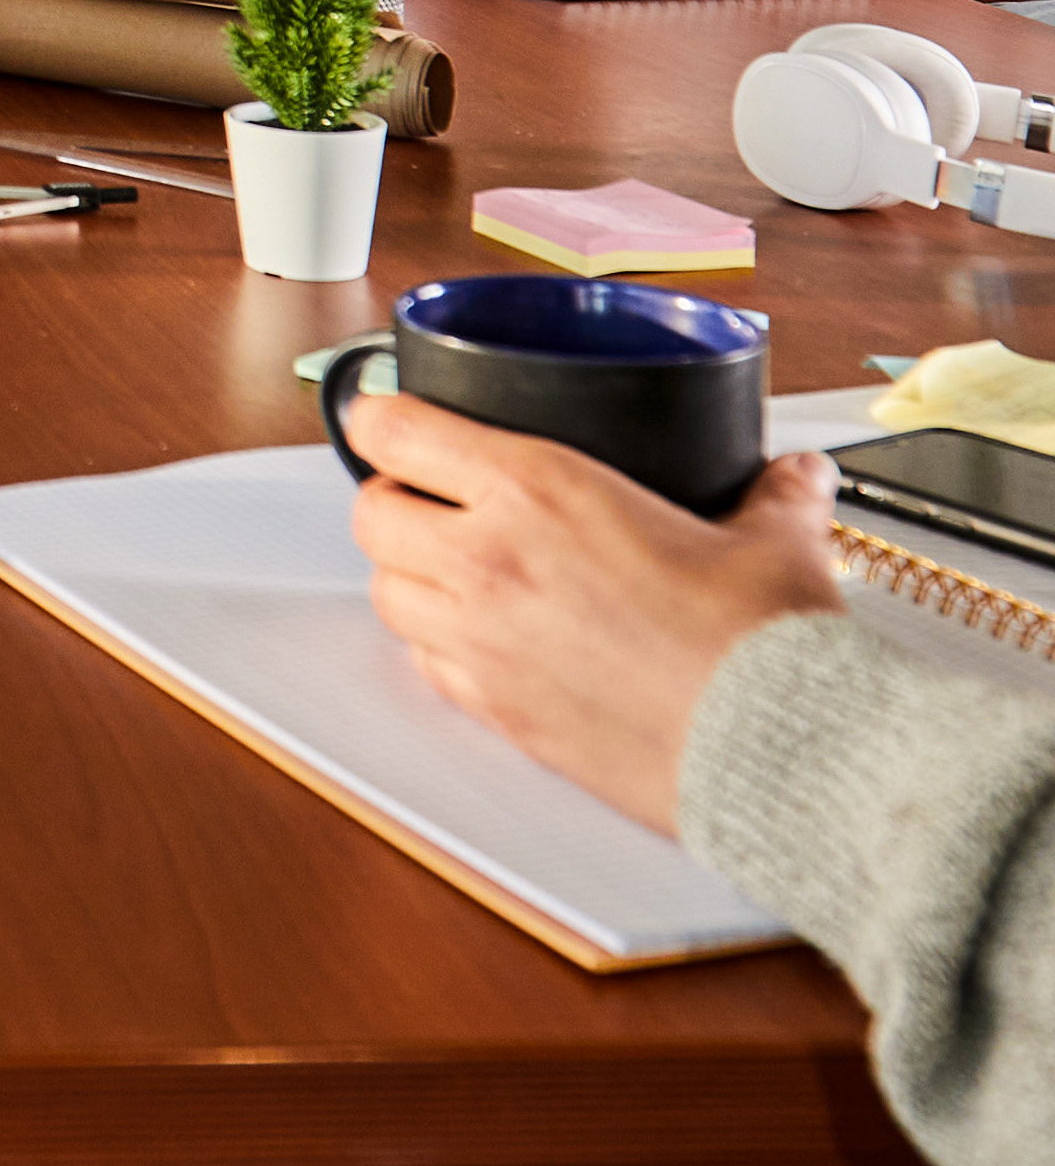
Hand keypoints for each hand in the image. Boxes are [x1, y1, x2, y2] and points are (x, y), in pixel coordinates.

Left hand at [343, 392, 843, 833]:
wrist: (779, 748)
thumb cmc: (766, 645)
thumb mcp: (776, 540)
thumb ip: (775, 494)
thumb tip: (795, 475)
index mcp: (537, 492)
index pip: (395, 432)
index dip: (381, 417)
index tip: (388, 417)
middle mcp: (489, 561)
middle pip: (371, 513)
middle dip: (392, 498)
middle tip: (431, 497)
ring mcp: (481, 641)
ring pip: (384, 592)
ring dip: (407, 574)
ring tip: (456, 569)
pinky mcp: (494, 710)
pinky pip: (425, 665)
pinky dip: (438, 647)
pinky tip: (488, 640)